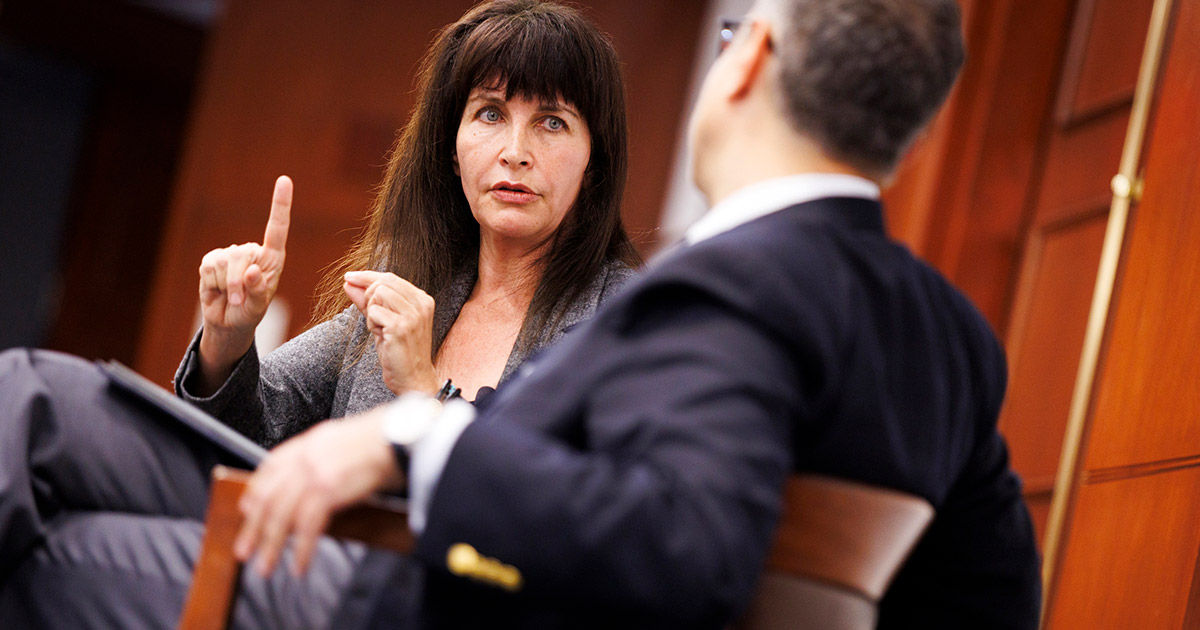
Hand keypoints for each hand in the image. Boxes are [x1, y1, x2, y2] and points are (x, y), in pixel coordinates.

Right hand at [196, 176, 290, 382]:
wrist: (228, 322)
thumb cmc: (249, 313)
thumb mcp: (258, 308)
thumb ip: (257, 291)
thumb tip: (252, 271)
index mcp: (272, 258)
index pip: (277, 228)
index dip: (280, 204)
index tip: (283, 180)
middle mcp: (252, 252)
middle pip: (242, 254)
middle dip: (238, 281)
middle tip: (240, 300)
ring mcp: (230, 254)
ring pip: (224, 263)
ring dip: (226, 286)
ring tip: (231, 297)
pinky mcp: (210, 260)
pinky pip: (208, 268)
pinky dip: (212, 284)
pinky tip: (217, 290)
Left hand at [233, 408, 402, 576]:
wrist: (400, 435)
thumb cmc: (384, 439)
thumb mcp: (345, 439)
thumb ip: (325, 457)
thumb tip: (318, 482)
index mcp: (309, 443)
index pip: (270, 468)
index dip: (255, 492)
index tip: (247, 510)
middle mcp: (306, 457)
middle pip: (269, 497)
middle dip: (253, 528)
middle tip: (244, 550)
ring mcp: (315, 473)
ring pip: (282, 515)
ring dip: (271, 546)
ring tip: (266, 566)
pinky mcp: (329, 490)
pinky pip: (307, 526)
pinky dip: (301, 549)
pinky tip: (299, 564)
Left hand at [344, 271, 439, 394]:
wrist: (413, 379)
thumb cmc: (399, 351)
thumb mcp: (383, 321)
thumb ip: (367, 301)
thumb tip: (348, 282)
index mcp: (421, 299)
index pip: (390, 277)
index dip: (367, 276)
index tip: (349, 276)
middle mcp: (421, 303)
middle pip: (383, 281)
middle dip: (369, 296)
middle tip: (373, 318)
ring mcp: (413, 315)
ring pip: (378, 293)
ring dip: (371, 311)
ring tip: (380, 328)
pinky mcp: (401, 327)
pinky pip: (373, 312)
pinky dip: (371, 324)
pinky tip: (381, 336)